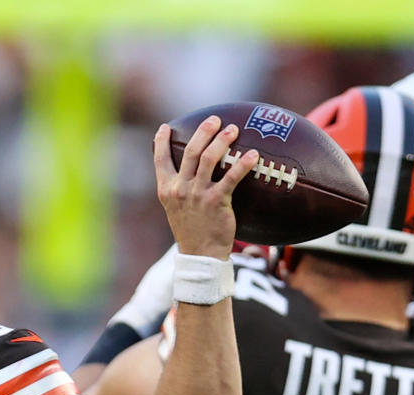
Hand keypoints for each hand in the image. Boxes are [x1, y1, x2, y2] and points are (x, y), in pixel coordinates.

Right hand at [154, 117, 258, 260]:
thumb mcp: (176, 209)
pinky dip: (242, 164)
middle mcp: (179, 190)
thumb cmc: (192, 230)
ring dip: (222, 140)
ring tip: (233, 129)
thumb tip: (191, 172)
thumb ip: (179, 189)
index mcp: (166, 190)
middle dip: (203, 132)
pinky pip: (231, 178)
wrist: (200, 255)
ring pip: (208, 159)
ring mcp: (196, 195)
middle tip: (215, 120)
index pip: (160, 160)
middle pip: (189, 152)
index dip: (161, 142)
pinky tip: (253, 155)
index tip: (165, 127)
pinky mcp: (215, 202)